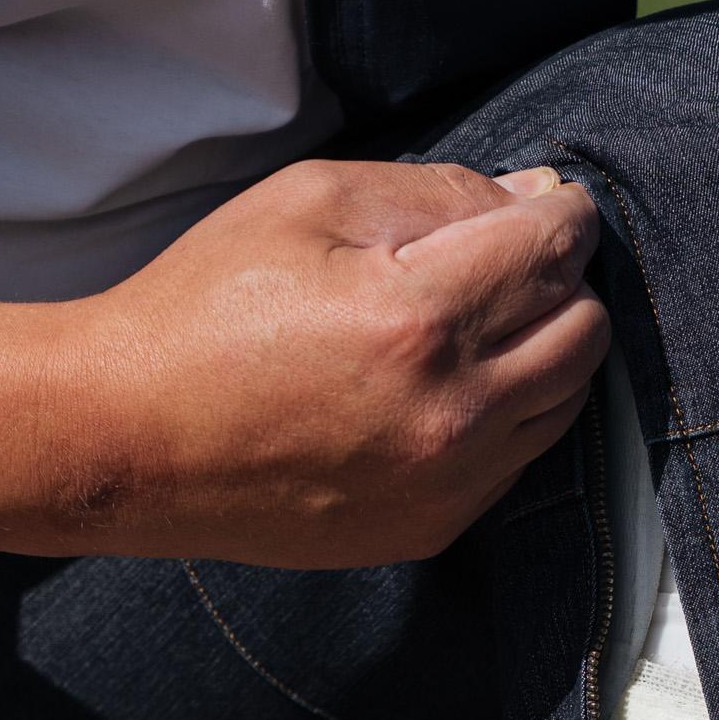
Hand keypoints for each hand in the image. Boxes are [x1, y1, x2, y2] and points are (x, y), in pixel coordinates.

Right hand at [42, 158, 609, 565]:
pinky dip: (509, 414)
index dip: (563, 215)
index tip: (546, 206)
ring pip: (566, 402)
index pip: (555, 251)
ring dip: (544, 351)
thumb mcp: (309, 202)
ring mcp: (447, 484)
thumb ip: (436, 191)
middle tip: (507, 260)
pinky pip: (519, 461)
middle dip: (560, 282)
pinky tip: (449, 387)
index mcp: (419, 317)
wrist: (135, 441)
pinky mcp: (432, 528)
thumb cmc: (207, 306)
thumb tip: (531, 199)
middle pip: (583, 330)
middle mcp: (452, 413)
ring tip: (480, 322)